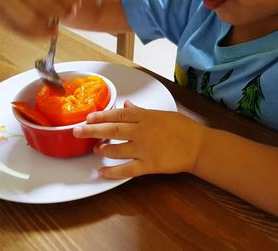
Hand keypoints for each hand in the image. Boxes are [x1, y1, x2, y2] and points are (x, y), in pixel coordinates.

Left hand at [73, 100, 206, 178]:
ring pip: (116, 150)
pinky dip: (112, 172)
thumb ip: (142, 111)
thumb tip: (126, 105)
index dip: (101, 116)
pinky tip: (102, 173)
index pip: (118, 115)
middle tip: (78, 131)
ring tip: (95, 149)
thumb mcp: (162, 114)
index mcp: (145, 117)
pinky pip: (127, 170)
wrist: (198, 145)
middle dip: (92, 130)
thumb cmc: (183, 128)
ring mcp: (144, 149)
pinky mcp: (149, 165)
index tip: (89, 117)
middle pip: (112, 130)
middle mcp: (141, 131)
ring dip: (103, 149)